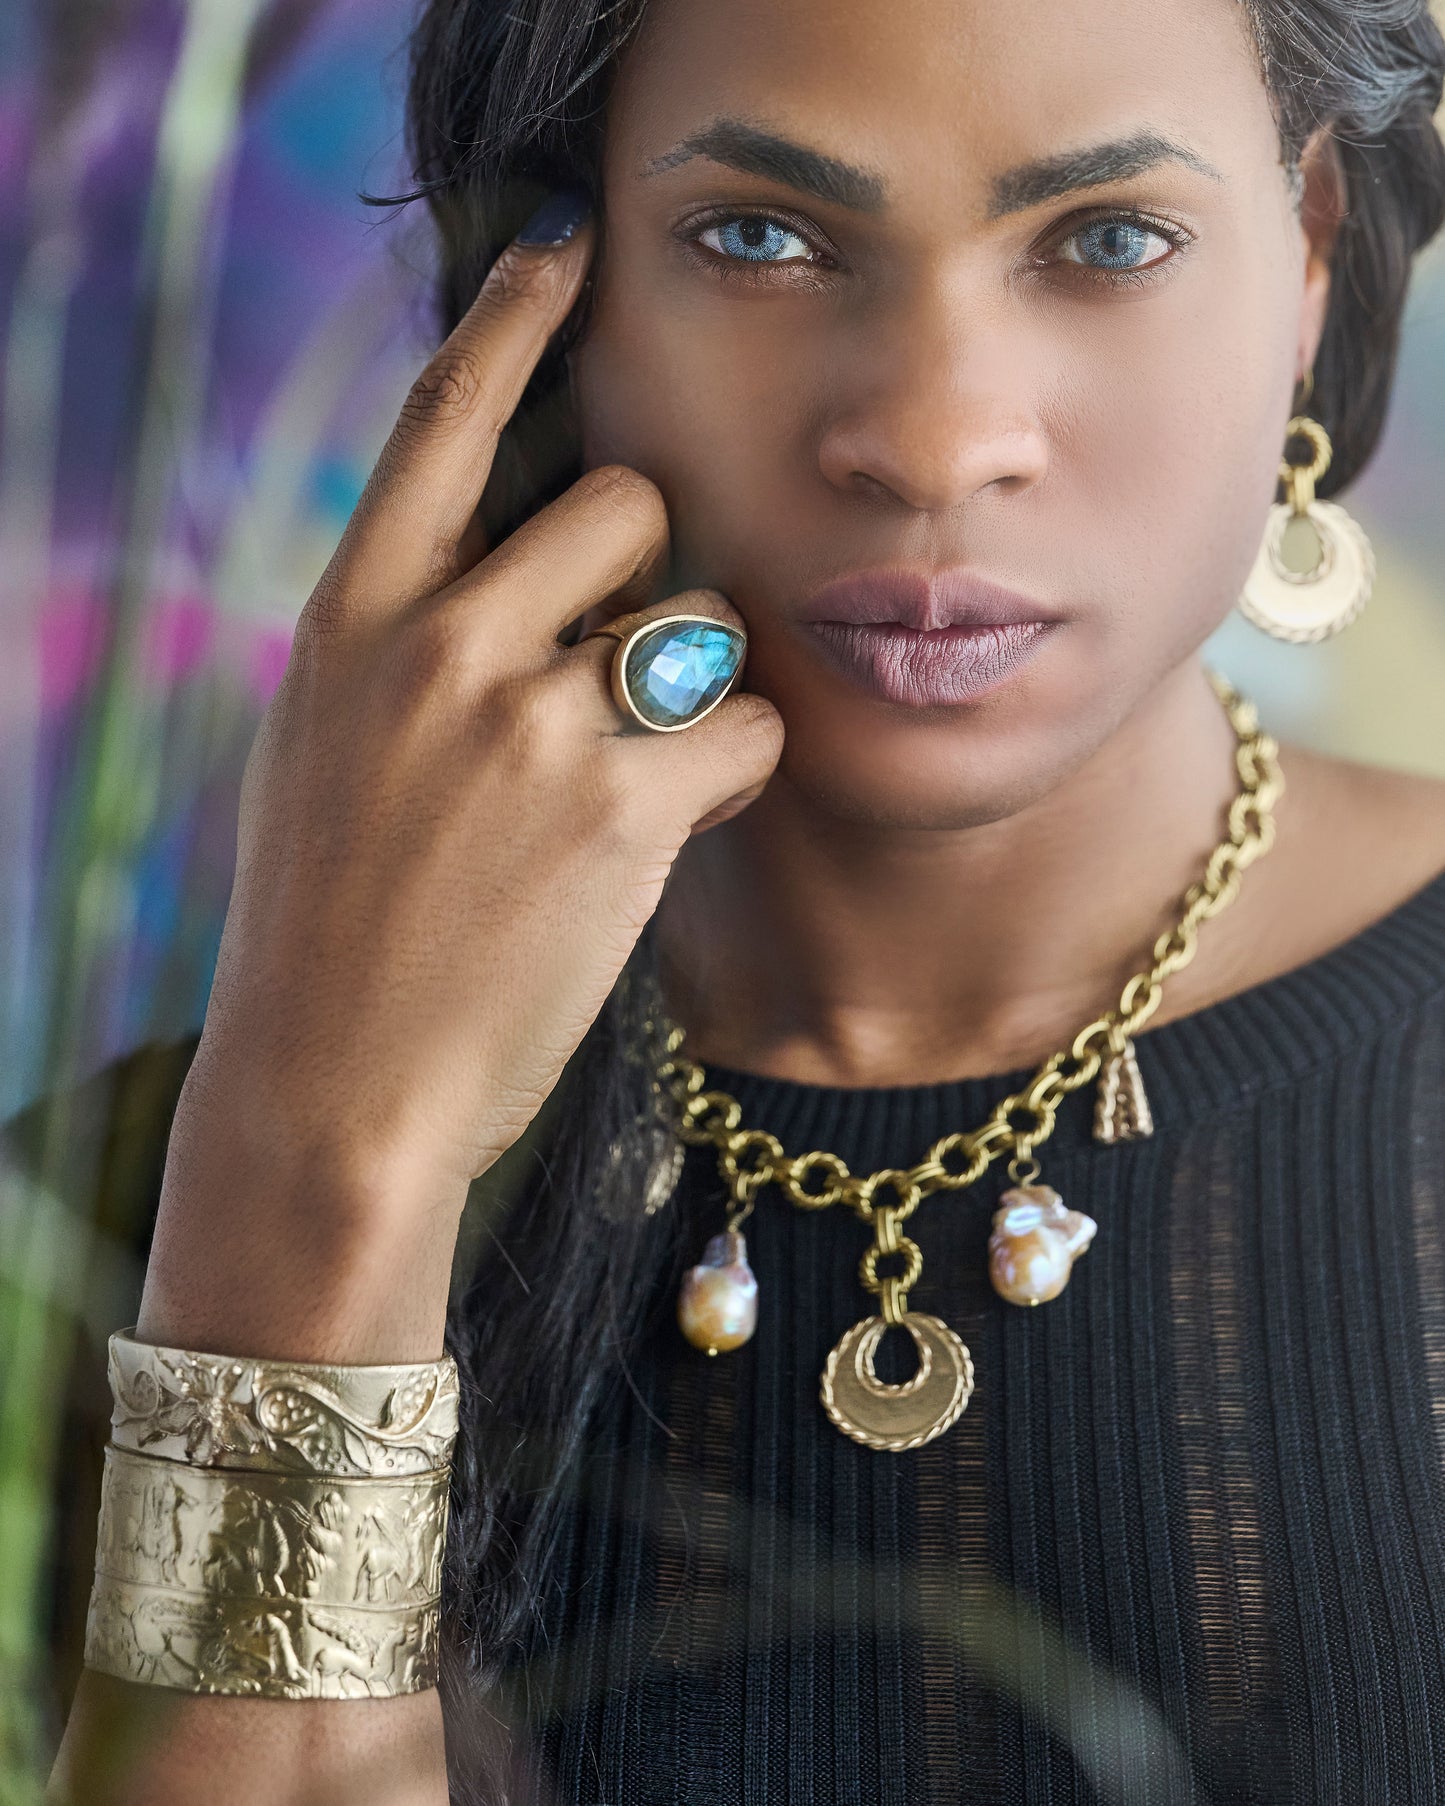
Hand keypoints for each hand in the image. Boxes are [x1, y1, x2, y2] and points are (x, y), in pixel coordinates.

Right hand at [160, 203, 781, 1335]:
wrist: (336, 1089)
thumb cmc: (333, 929)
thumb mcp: (327, 750)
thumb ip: (404, 644)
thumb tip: (509, 569)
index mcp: (350, 620)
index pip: (441, 421)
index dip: (513, 321)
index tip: (566, 254)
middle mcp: (438, 643)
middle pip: (623, 502)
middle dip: (652, 565)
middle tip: (631, 655)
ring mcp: (528, 721)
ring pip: (699, 612)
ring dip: (700, 672)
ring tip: (649, 757)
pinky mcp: (618, 806)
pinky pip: (744, 725)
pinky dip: (735, 767)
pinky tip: (680, 819)